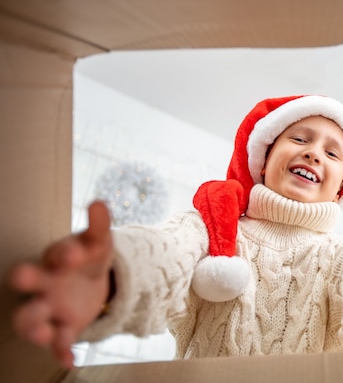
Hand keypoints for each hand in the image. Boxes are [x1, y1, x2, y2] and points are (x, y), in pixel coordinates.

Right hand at [8, 201, 113, 367]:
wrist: (94, 284)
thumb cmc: (89, 259)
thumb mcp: (99, 243)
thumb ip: (99, 226)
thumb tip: (99, 203)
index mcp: (58, 259)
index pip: (54, 253)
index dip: (63, 252)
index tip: (73, 253)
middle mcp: (47, 283)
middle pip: (30, 282)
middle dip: (26, 279)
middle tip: (22, 276)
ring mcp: (51, 307)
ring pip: (31, 318)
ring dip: (32, 325)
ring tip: (42, 331)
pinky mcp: (63, 328)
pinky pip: (58, 342)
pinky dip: (60, 351)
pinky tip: (70, 360)